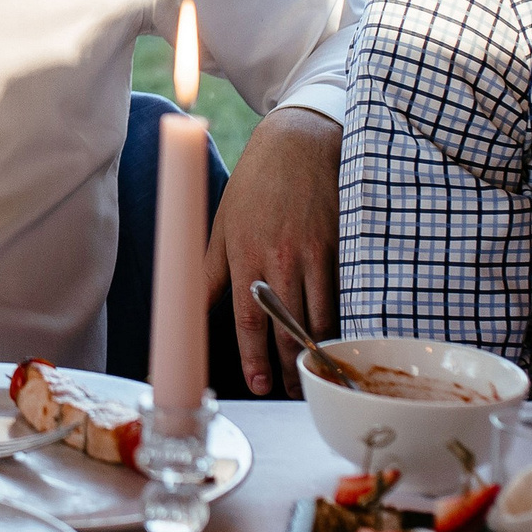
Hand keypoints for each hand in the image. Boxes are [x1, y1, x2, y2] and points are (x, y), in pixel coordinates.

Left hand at [202, 107, 340, 394]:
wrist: (298, 142)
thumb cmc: (255, 186)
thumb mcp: (221, 226)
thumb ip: (207, 273)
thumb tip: (187, 309)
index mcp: (244, 253)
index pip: (250, 318)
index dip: (254, 356)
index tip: (258, 383)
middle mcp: (279, 256)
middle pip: (287, 325)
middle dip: (289, 365)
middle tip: (293, 390)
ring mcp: (314, 251)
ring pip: (320, 315)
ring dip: (317, 350)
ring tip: (316, 373)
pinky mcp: (342, 244)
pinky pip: (344, 293)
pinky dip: (342, 320)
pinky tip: (340, 338)